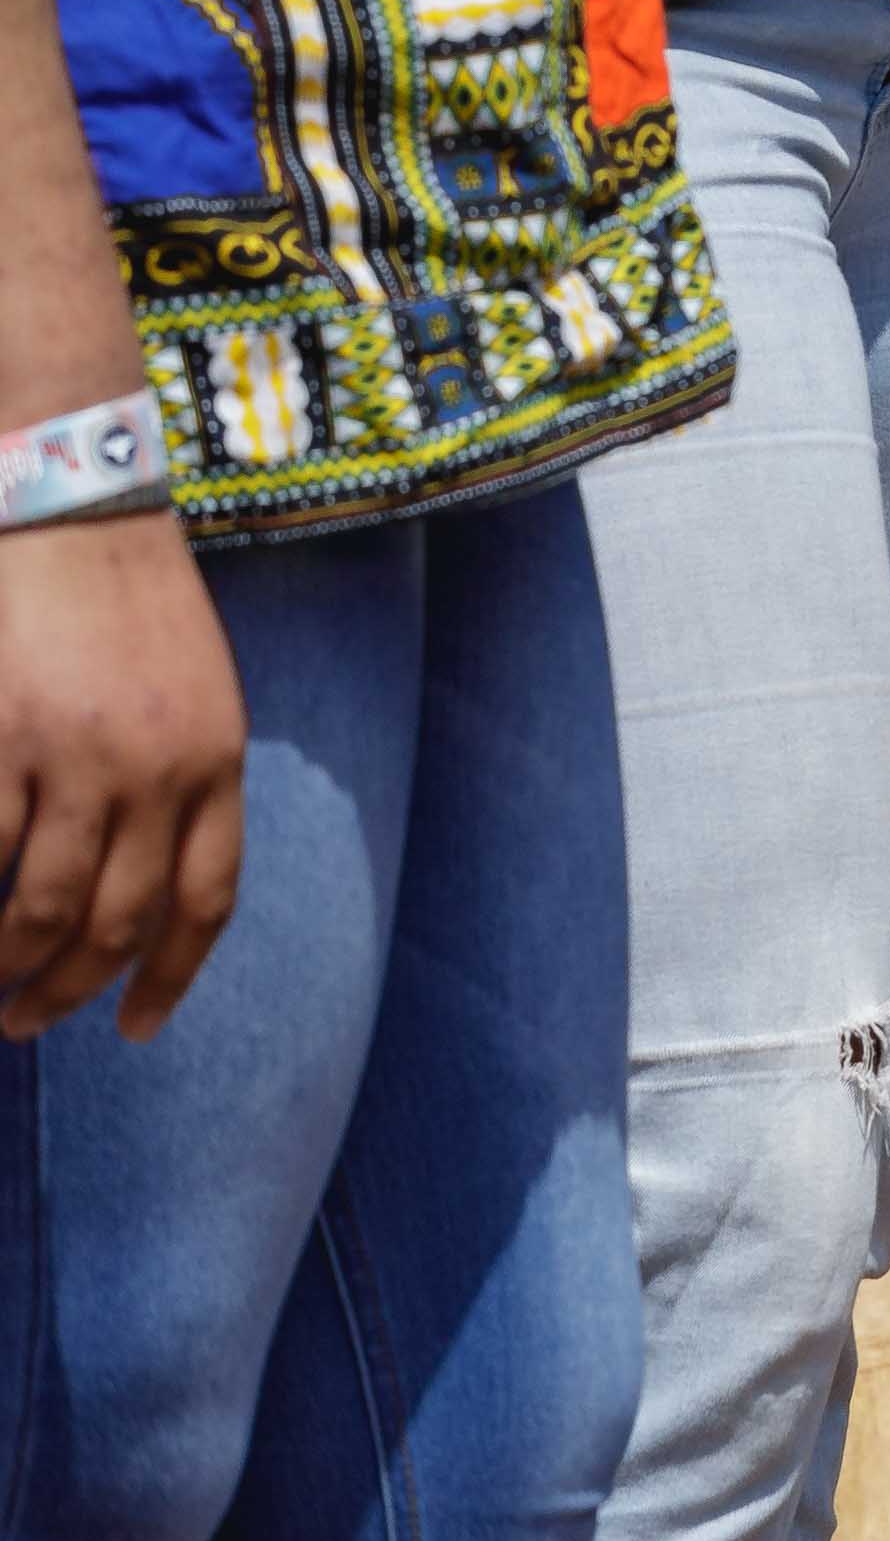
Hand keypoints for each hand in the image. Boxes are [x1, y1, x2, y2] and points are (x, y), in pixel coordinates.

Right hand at [0, 509, 241, 1039]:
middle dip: (71, 990)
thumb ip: (182, 786)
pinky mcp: (2, 741)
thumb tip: (142, 886)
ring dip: (10, 963)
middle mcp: (158, 772)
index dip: (170, 977)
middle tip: (28, 1023)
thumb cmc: (131, 605)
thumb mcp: (196, 696)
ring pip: (43, 906)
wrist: (75, 511)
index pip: (205, 901)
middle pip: (119, 923)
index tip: (136, 1029)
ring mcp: (76, 759)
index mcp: (217, 762)